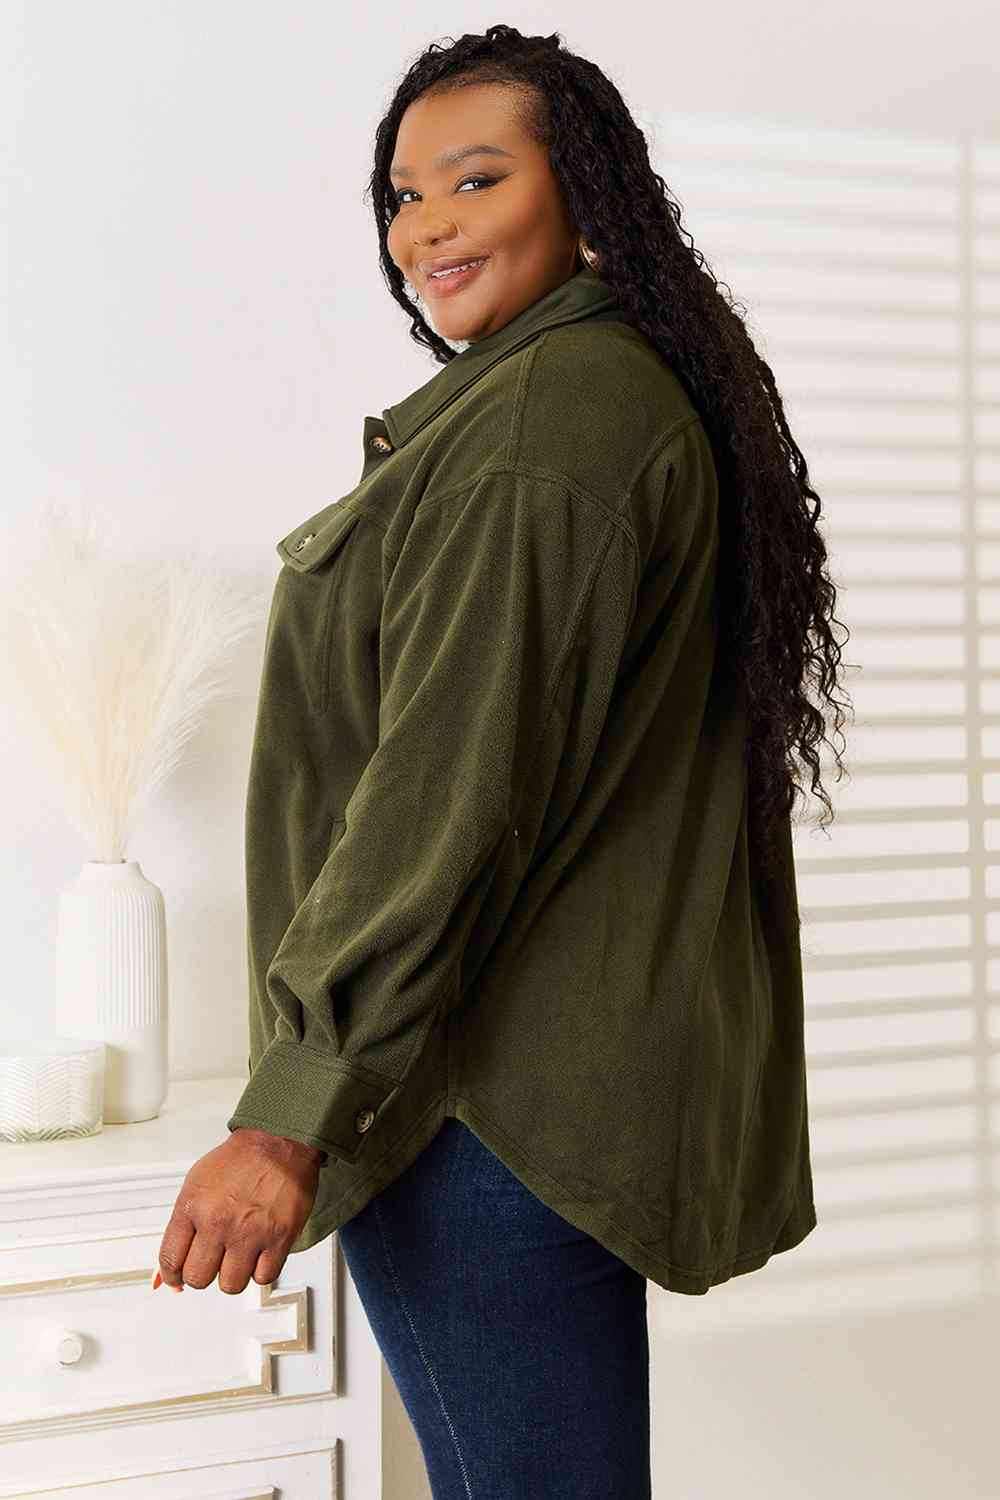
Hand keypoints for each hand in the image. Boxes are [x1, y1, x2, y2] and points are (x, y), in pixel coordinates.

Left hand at [154, 1127, 325, 1294]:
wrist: (278, 1141)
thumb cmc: (239, 1161)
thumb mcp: (196, 1185)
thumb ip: (181, 1227)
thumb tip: (166, 1272)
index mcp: (193, 1207)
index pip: (170, 1261)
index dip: (172, 1276)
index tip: (177, 1278)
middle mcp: (218, 1222)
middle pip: (197, 1279)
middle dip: (202, 1274)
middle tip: (212, 1262)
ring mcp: (249, 1233)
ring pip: (230, 1286)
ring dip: (233, 1275)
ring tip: (238, 1256)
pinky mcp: (279, 1239)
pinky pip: (263, 1278)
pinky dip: (260, 1271)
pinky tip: (259, 1253)